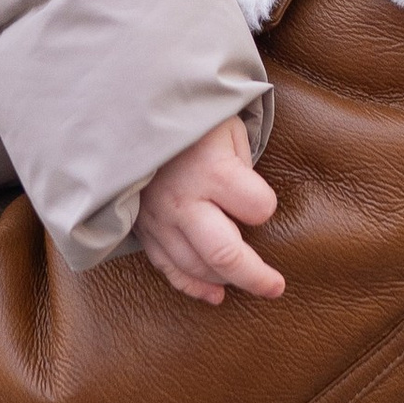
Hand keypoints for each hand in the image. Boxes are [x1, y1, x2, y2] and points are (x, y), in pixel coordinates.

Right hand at [136, 116, 283, 306]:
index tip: (262, 199)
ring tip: (251, 283)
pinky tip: (214, 294)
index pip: (257, 207)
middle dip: (256, 276)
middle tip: (276, 287)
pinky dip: (192, 285)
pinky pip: (166, 266)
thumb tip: (248, 208)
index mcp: (210, 169)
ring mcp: (158, 217)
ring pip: (195, 266)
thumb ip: (241, 168)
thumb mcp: (226, 127)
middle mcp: (182, 199)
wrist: (127, 108)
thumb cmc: (189, 115)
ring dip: (226, 280)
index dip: (265, 206)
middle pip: (225, 254)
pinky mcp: (142, 226)